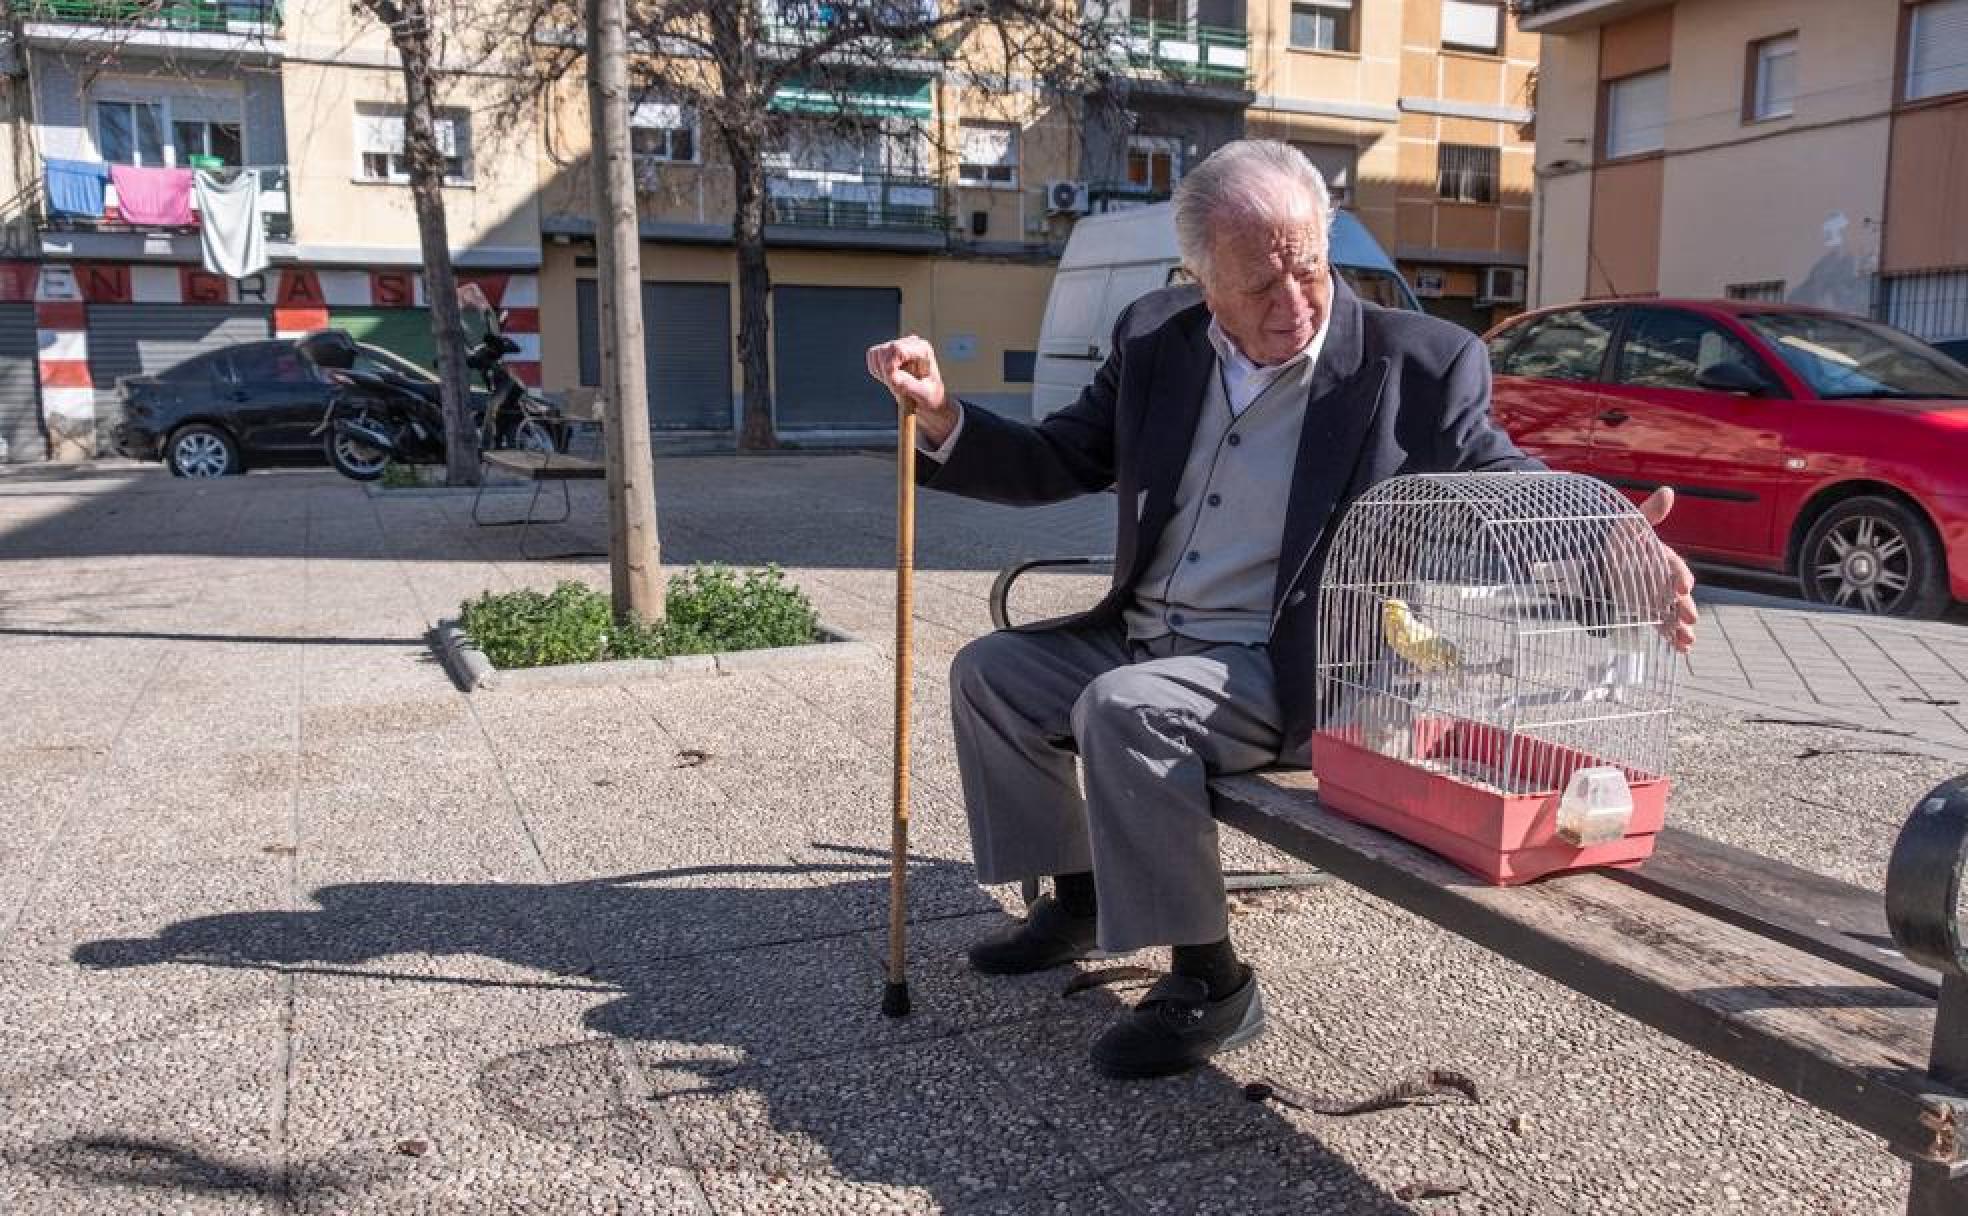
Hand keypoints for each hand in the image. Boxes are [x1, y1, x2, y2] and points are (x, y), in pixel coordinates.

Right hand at [865, 335, 957, 446]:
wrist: (928, 399)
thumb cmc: (929, 397)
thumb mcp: (923, 394)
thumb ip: (908, 385)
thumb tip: (892, 375)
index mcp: (923, 349)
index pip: (897, 349)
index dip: (889, 366)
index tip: (892, 382)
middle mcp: (911, 342)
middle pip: (884, 350)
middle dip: (884, 370)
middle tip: (895, 386)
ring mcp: (898, 344)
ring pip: (876, 352)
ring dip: (880, 371)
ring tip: (894, 383)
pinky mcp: (889, 350)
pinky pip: (872, 355)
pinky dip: (876, 370)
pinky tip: (889, 378)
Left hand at [1636, 487, 1697, 652]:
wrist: (1601, 564)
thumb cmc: (1620, 542)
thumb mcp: (1630, 526)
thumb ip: (1649, 514)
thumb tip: (1667, 492)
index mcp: (1663, 558)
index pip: (1674, 567)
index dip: (1679, 576)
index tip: (1682, 587)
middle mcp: (1665, 579)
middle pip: (1676, 595)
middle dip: (1683, 607)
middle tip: (1689, 618)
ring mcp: (1659, 598)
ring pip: (1673, 614)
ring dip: (1681, 627)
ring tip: (1687, 640)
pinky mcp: (1650, 612)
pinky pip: (1662, 625)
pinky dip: (1671, 637)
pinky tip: (1681, 649)